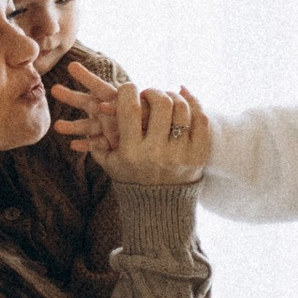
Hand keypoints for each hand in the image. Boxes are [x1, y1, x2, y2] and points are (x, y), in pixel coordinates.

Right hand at [90, 85, 210, 188]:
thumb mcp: (110, 162)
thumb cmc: (131, 179)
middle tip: (149, 94)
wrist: (160, 209)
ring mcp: (180, 154)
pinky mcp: (198, 156)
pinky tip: (185, 99)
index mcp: (132, 152)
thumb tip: (96, 107)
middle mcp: (156, 153)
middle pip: (161, 103)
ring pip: (182, 109)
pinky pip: (201, 120)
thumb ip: (99, 136)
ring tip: (166, 99)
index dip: (129, 91)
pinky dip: (194, 104)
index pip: (130, 109)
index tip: (129, 89)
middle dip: (154, 92)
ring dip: (173, 96)